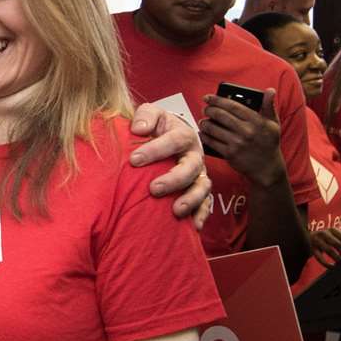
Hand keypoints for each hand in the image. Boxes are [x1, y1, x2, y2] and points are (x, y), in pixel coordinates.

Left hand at [129, 101, 211, 223]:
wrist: (169, 136)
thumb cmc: (158, 127)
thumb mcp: (152, 114)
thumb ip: (145, 116)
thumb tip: (139, 129)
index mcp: (183, 134)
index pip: (173, 141)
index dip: (155, 150)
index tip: (134, 160)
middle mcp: (195, 156)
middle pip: (191, 167)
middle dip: (174, 179)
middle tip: (154, 189)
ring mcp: (199, 175)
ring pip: (202, 188)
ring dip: (191, 200)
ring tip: (176, 211)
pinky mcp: (200, 191)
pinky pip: (206, 205)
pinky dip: (201, 215)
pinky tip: (194, 226)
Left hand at [199, 89, 285, 186]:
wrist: (268, 169)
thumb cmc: (269, 144)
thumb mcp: (273, 124)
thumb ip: (269, 106)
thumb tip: (270, 90)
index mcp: (256, 121)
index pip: (232, 106)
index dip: (217, 99)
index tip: (208, 97)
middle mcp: (246, 131)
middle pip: (220, 115)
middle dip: (209, 110)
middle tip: (205, 109)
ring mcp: (237, 143)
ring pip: (213, 128)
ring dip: (205, 123)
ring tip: (203, 121)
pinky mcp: (230, 154)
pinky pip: (212, 142)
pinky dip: (205, 136)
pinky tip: (203, 133)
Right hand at [309, 228, 340, 266]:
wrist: (307, 239)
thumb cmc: (327, 239)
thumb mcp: (338, 236)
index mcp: (332, 230)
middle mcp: (324, 233)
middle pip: (337, 244)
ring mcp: (316, 241)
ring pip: (329, 251)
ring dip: (338, 259)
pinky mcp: (311, 249)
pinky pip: (320, 258)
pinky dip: (327, 264)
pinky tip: (333, 267)